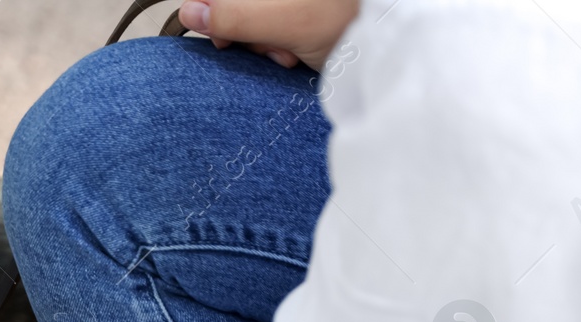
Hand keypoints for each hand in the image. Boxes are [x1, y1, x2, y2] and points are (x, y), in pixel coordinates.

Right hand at [178, 0, 356, 69]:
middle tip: (270, 48)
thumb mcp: (285, 20)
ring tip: (288, 54)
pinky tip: (295, 56)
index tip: (224, 41)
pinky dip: (280, 47)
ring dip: (265, 45)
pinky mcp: (302, 21)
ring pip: (255, 22)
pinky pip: (274, 32)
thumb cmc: (350, 21)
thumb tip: (190, 12)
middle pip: (238, 7)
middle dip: (248, 33)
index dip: (215, 14)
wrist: (390, 42)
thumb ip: (233, 14)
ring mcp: (291, 6)